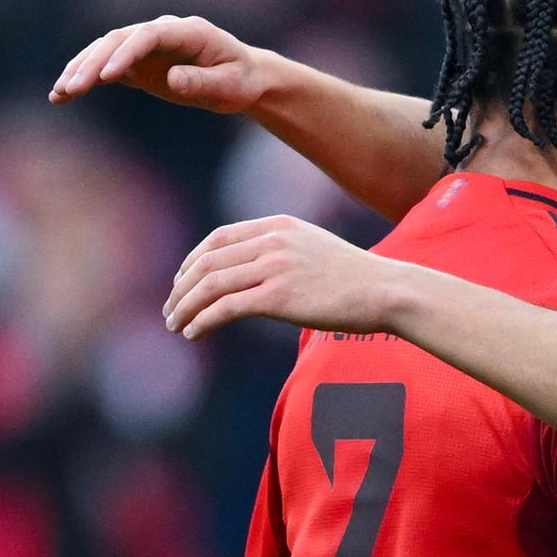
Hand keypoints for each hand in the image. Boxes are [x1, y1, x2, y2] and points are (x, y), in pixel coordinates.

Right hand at [49, 14, 267, 112]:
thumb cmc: (240, 80)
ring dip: (81, 70)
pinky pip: (106, 69)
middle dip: (93, 64)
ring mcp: (146, 47)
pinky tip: (61, 96)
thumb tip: (173, 78)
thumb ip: (203, 81)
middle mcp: (161, 33)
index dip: (126, 52)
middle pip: (119, 41)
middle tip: (73, 88)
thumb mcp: (230, 85)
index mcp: (187, 31)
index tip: (109, 76)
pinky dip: (85, 79)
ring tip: (60, 93)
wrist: (242, 79)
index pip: (148, 35)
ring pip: (105, 51)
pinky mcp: (137, 64)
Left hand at [164, 215, 405, 338]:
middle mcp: (272, 241)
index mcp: (278, 225)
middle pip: (207, 262)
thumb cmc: (356, 277)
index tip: (182, 281)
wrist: (386, 289)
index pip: (219, 238)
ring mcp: (275, 267)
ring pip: (211, 285)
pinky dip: (203, 320)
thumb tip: (254, 275)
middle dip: (181, 288)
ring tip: (176, 324)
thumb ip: (282, 252)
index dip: (192, 260)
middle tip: (170, 309)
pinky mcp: (279, 296)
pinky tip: (194, 332)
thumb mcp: (314, 249)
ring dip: (185, 307)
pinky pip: (226, 308)